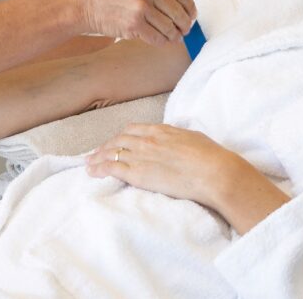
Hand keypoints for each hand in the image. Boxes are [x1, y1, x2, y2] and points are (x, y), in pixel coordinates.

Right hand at [77, 0, 195, 45]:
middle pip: (179, 12)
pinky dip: (161, 41)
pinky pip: (157, 38)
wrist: (84, 4)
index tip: (191, 15)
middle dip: (184, 24)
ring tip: (171, 36)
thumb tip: (180, 4)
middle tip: (184, 29)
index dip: (190, 8)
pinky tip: (159, 39)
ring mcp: (141, 6)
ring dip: (173, 35)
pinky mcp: (134, 24)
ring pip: (170, 27)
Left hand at [84, 123, 240, 209]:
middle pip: (118, 140)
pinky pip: (112, 168)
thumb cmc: (211, 157)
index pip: (133, 129)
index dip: (121, 136)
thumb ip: (178, 137)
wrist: (213, 172)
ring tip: (88, 163)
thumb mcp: (193, 138)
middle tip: (96, 153)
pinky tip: (92, 172)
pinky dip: (99, 169)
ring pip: (111, 153)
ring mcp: (141, 155)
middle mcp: (147, 140)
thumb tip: (176, 139)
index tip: (115, 142)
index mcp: (161, 130)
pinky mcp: (138, 173)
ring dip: (97, 158)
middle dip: (105, 146)